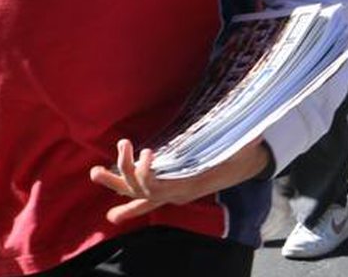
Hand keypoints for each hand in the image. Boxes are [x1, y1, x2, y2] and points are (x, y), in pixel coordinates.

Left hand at [89, 137, 270, 224]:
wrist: (246, 164)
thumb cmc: (240, 152)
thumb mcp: (243, 146)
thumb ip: (245, 140)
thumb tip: (252, 133)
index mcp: (190, 185)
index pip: (159, 186)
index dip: (146, 173)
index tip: (148, 150)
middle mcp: (177, 193)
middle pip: (142, 191)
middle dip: (124, 174)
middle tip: (124, 145)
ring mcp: (172, 193)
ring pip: (138, 196)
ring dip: (115, 185)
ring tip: (95, 172)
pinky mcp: (170, 189)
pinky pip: (145, 200)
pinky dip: (129, 204)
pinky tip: (114, 213)